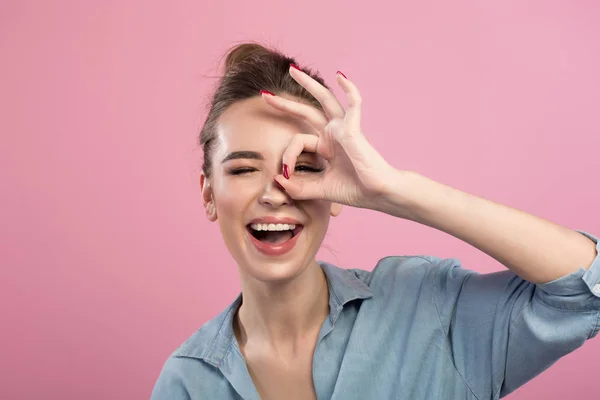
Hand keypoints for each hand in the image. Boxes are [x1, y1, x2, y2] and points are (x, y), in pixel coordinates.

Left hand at [262, 66, 394, 209]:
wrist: (377, 194)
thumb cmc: (355, 190)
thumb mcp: (319, 189)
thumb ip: (298, 187)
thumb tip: (276, 179)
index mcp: (325, 147)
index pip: (297, 142)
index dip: (287, 157)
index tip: (284, 174)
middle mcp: (333, 134)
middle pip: (306, 111)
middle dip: (285, 103)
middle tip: (265, 96)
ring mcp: (343, 129)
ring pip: (324, 99)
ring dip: (309, 84)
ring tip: (293, 70)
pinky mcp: (353, 129)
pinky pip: (354, 103)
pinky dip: (349, 88)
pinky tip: (340, 76)